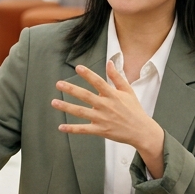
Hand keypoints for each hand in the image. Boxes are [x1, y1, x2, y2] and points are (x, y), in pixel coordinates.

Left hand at [53, 62, 165, 176]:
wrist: (140, 130)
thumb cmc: (134, 109)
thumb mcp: (128, 91)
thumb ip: (117, 77)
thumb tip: (109, 62)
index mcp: (113, 95)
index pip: (98, 82)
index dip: (88, 74)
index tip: (78, 67)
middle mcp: (106, 106)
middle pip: (85, 96)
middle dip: (71, 89)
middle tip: (58, 84)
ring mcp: (102, 119)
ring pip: (81, 112)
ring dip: (66, 107)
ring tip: (54, 102)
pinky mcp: (100, 130)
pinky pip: (84, 129)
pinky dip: (72, 129)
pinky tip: (60, 127)